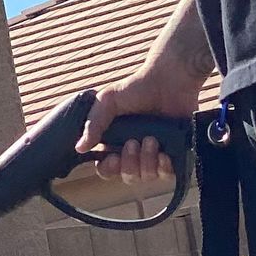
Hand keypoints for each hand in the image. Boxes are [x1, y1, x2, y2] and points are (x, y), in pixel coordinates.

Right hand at [75, 56, 204, 184]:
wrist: (169, 79)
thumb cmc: (138, 87)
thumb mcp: (108, 101)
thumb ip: (93, 124)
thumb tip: (79, 147)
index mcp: (116, 141)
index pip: (107, 168)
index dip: (108, 169)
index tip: (112, 157)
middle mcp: (135, 151)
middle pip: (128, 176)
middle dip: (129, 164)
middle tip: (132, 143)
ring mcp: (156, 153)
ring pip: (147, 176)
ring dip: (146, 162)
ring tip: (151, 139)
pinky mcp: (176, 153)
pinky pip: (168, 174)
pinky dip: (164, 167)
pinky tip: (163, 154)